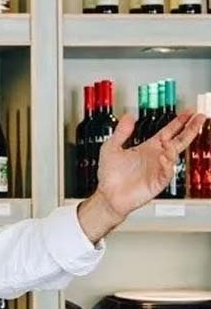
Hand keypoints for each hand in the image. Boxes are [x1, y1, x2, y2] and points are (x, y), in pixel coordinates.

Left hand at [83, 109, 205, 237]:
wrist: (109, 195)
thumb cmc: (110, 174)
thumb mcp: (112, 147)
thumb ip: (121, 132)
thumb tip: (129, 116)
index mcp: (148, 148)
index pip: (168, 132)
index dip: (178, 123)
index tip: (188, 113)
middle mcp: (156, 157)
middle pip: (178, 141)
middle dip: (190, 129)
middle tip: (200, 118)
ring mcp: (159, 169)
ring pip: (174, 155)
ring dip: (173, 147)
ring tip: (169, 142)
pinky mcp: (158, 182)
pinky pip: (167, 172)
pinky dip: (167, 164)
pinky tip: (164, 157)